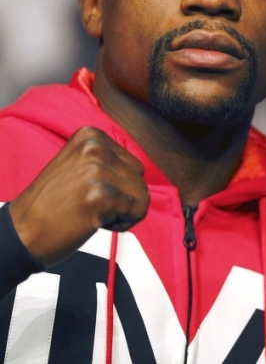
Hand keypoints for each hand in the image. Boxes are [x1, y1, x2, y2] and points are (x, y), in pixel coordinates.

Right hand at [8, 127, 147, 266]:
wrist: (20, 232)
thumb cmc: (50, 204)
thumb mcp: (77, 166)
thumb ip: (106, 160)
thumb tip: (142, 169)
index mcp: (90, 136)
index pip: (134, 164)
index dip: (118, 186)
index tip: (90, 192)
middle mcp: (94, 148)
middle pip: (140, 178)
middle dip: (122, 198)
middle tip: (90, 205)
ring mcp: (97, 170)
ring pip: (142, 195)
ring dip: (122, 211)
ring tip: (91, 212)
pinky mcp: (101, 195)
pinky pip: (138, 210)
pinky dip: (123, 223)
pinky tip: (96, 222)